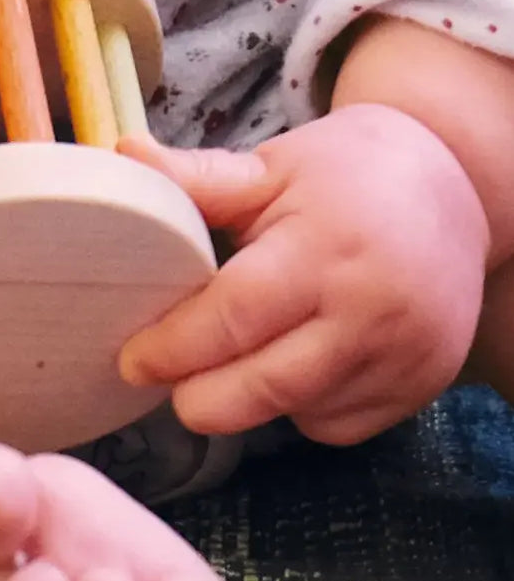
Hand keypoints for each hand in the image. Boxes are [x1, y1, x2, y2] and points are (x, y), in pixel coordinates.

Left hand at [117, 103, 487, 444]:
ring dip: (248, 399)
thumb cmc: (347, 177)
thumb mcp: (272, 167)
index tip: (132, 360)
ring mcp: (404, 357)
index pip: (234, 317)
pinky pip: (334, 424)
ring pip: (295, 413)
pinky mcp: (420, 388)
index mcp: (327, 248)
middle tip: (166, 379)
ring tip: (233, 357)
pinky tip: (294, 362)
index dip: (173, 348)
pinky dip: (300, 406)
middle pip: (264, 387)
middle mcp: (373, 311)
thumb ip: (197, 179)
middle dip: (199, 397)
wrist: (456, 192)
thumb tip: (123, 156)